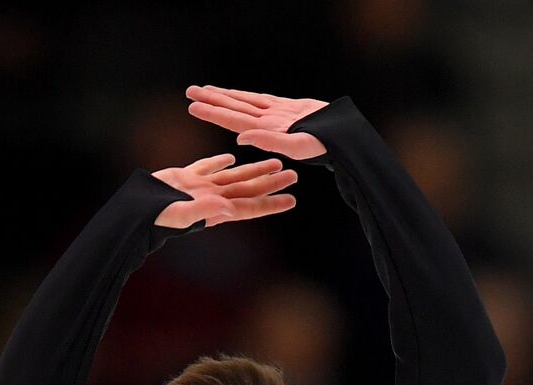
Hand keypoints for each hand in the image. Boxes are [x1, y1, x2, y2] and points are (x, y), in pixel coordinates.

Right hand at [152, 154, 297, 227]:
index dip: (271, 203)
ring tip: (273, 163)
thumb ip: (203, 211)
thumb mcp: (180, 215)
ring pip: (232, 177)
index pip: (249, 207)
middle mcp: (211, 200)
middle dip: (271, 184)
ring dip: (253, 170)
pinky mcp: (184, 179)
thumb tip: (227, 208)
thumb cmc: (155, 219)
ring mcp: (199, 189)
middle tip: (293, 176)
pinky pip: (207, 168)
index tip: (292, 200)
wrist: (134, 214)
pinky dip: (219, 162)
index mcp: (214, 210)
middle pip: (248, 190)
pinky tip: (231, 157)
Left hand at [186, 85, 328, 159]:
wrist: (344, 139)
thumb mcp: (297, 145)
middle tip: (189, 92)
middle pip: (233, 110)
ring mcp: (275, 117)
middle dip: (211, 101)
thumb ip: (269, 141)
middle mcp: (266, 124)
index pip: (233, 121)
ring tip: (204, 90)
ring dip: (224, 98)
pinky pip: (259, 101)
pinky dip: (244, 98)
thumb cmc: (324, 145)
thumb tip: (240, 138)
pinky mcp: (286, 110)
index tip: (193, 106)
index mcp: (266, 132)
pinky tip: (233, 95)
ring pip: (243, 104)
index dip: (213, 113)